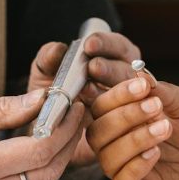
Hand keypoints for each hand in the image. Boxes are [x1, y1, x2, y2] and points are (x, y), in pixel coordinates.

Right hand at [0, 89, 84, 179]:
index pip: (39, 151)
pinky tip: (41, 137)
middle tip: (75, 110)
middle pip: (48, 172)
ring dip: (58, 153)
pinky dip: (40, 163)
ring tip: (62, 120)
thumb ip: (2, 108)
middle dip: (68, 140)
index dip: (63, 127)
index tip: (72, 103)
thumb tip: (42, 101)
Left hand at [27, 32, 143, 166]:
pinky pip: (130, 125)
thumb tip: (57, 49)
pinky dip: (115, 119)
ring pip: (132, 97)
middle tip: (92, 67)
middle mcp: (129, 82)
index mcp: (115, 60)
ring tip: (86, 91)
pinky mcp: (129, 131)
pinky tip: (94, 117)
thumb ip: (48, 59)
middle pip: (128, 72)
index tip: (89, 44)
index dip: (106, 44)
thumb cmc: (55, 97)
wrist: (55, 135)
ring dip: (112, 92)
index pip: (119, 47)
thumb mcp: (46, 76)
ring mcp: (133, 107)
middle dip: (109, 68)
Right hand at [85, 74, 178, 179]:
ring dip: (133, 140)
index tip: (143, 86)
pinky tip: (154, 154)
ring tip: (165, 129)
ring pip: (106, 157)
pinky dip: (133, 168)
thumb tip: (139, 74)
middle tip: (156, 108)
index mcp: (127, 120)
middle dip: (124, 116)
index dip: (117, 95)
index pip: (101, 107)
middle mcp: (122, 144)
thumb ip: (163, 92)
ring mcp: (129, 170)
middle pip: (96, 131)